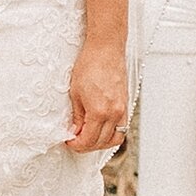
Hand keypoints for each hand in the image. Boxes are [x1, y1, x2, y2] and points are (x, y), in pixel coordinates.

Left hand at [65, 36, 128, 154]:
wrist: (106, 49)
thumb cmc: (90, 65)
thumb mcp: (76, 93)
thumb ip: (77, 116)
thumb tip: (76, 131)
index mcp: (99, 111)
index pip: (89, 140)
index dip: (77, 145)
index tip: (69, 142)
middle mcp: (114, 113)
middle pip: (102, 142)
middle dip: (87, 146)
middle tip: (76, 142)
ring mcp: (122, 109)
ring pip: (115, 138)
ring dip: (102, 142)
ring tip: (89, 137)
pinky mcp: (126, 104)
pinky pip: (121, 127)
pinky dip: (111, 133)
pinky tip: (101, 129)